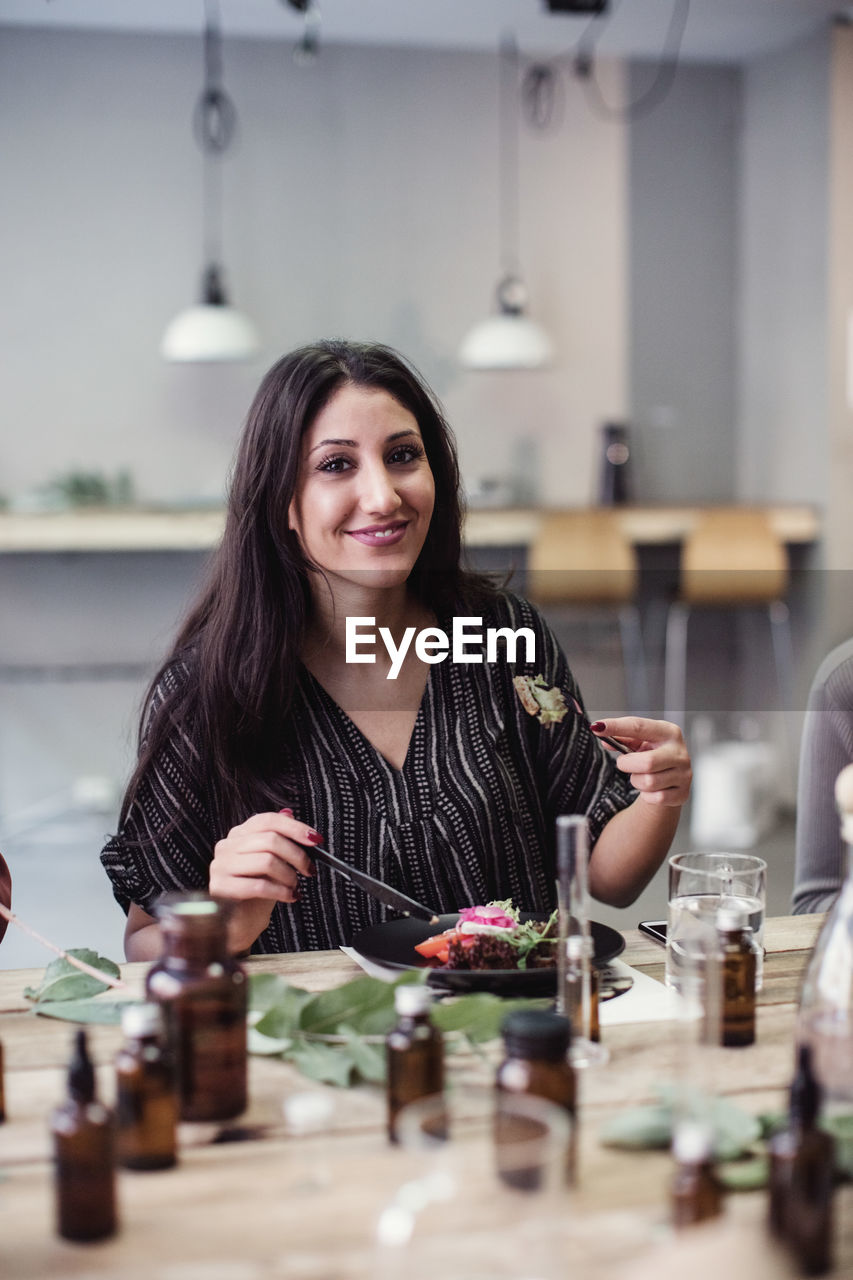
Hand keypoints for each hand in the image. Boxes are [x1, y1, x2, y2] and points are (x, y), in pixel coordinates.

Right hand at [208, 809, 319, 951]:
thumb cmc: (257, 892)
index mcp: (239, 835)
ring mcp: (221, 866)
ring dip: (289, 875)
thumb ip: (278, 838)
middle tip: (309, 869)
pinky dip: (281, 892)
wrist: (239, 923)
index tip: (315, 839)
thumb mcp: (273, 862)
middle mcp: (226, 846)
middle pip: (270, 840)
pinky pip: (258, 886)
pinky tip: (289, 897)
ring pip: (266, 861)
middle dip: (297, 855)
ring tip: (295, 886)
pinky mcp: (220, 888)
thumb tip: (289, 813)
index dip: (294, 828)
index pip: (267, 821)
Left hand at [591, 717, 690, 808]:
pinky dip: (646, 795)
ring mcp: (683, 774)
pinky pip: (655, 797)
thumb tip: (604, 737)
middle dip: (628, 764)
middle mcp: (679, 752)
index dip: (616, 726)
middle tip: (624, 763)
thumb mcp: (639, 743)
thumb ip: (621, 738)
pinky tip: (651, 788)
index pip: (639, 727)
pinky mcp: (682, 793)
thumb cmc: (653, 755)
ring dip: (637, 781)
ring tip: (641, 776)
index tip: (597, 727)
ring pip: (649, 782)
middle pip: (647, 762)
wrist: (672, 780)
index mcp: (668, 732)